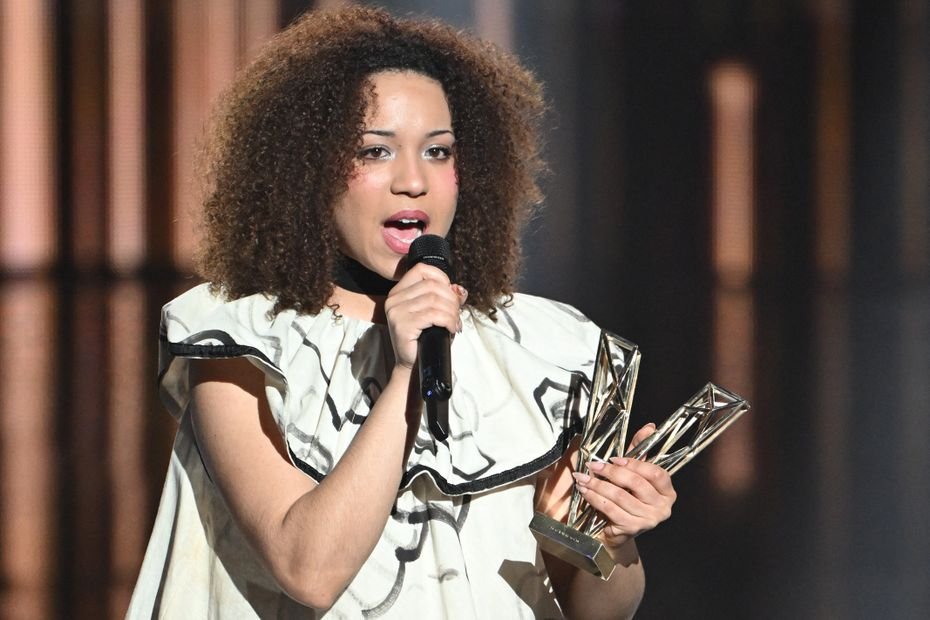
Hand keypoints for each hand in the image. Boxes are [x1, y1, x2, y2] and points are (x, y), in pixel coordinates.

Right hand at [382, 262, 466, 370]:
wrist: (413, 365)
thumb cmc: (424, 338)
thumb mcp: (434, 312)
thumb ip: (444, 298)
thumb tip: (459, 290)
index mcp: (399, 292)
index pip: (421, 269)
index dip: (442, 278)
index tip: (451, 293)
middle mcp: (394, 299)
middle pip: (432, 286)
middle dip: (451, 299)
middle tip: (457, 313)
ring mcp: (396, 312)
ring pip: (434, 300)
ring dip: (452, 312)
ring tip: (455, 323)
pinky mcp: (402, 326)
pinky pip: (433, 315)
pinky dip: (448, 320)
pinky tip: (451, 328)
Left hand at [571, 424, 675, 553]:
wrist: (617, 530)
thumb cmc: (627, 496)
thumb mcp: (634, 472)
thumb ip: (639, 451)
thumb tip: (649, 427)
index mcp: (667, 491)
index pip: (655, 473)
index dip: (634, 464)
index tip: (613, 459)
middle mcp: (662, 507)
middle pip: (636, 483)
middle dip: (610, 472)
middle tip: (593, 465)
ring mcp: (649, 520)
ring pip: (620, 496)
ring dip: (597, 484)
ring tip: (582, 477)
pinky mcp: (632, 528)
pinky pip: (610, 509)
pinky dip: (594, 498)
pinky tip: (585, 491)